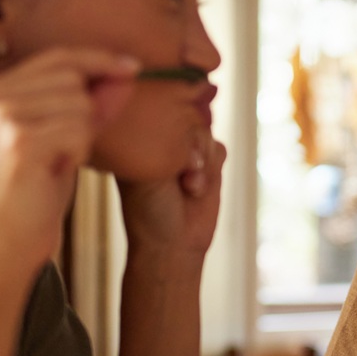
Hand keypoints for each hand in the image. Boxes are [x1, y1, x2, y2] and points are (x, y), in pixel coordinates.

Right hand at [0, 48, 139, 271]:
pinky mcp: (19, 142)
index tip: (133, 67)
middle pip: (71, 77)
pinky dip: (78, 152)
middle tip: (68, 148)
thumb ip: (91, 102)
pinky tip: (55, 171)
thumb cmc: (30, 193)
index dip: (99, 59)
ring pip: (79, 103)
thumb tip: (126, 71)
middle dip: (87, 111)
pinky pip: (78, 129)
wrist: (2, 243)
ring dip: (82, 136)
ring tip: (56, 162)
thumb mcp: (62, 138)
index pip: (57, 56)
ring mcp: (2, 117)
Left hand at [116, 127, 225, 259]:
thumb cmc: (148, 212)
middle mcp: (161, 140)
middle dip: (188, 146)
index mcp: (137, 139)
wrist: (173, 246)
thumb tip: (187, 116)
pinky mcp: (208, 162)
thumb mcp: (145, 173)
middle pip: (185, 116)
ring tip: (188, 187)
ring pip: (205, 131)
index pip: (157, 109)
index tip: (167, 158)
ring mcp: (185, 150)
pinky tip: (198, 189)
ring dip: (200, 160)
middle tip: (180, 175)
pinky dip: (212, 168)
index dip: (168, 127)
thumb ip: (162, 140)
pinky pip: (219, 148)